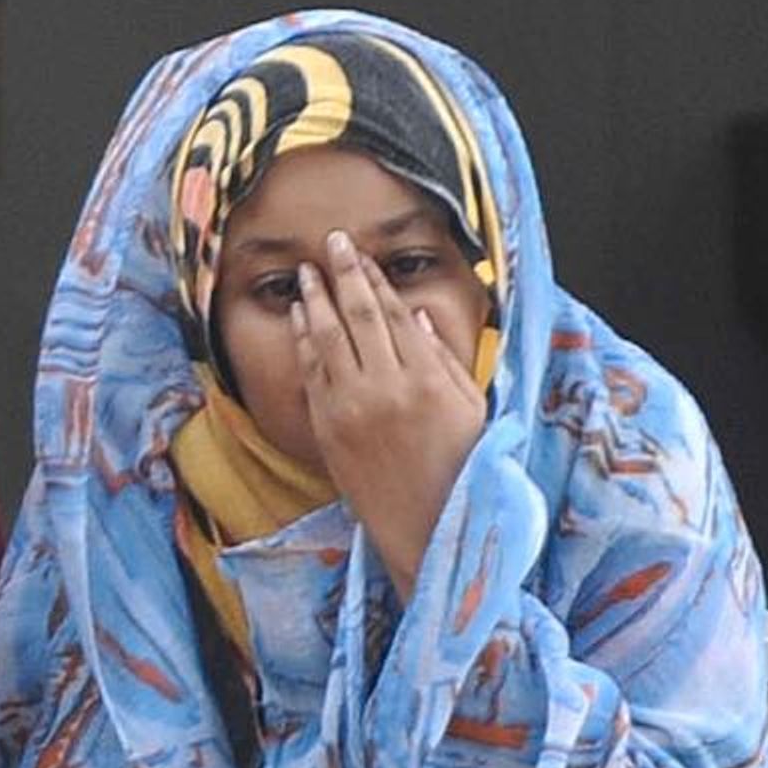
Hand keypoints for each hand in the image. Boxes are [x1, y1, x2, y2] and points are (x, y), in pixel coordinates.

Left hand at [293, 234, 487, 581]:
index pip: (396, 314)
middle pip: (359, 316)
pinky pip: (311, 374)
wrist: (427, 526)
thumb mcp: (468, 408)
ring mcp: (351, 408)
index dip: (376, 279)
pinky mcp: (327, 428)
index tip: (362, 253)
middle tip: (332, 241)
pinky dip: (303, 341)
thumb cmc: (460, 466)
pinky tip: (299, 319)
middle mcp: (386, 388)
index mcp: (428, 379)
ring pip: (327, 340)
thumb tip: (417, 316)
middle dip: (344, 274)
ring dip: (315, 301)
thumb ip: (443, 359)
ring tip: (306, 273)